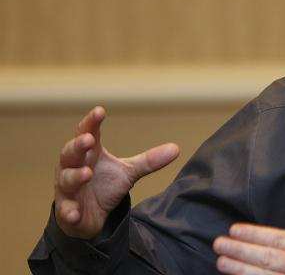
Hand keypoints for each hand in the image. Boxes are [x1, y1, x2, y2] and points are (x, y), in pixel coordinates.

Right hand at [54, 106, 179, 239]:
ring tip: (87, 174)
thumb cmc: (104, 185)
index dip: (92, 122)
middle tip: (89, 140)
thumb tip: (176, 148)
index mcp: (90, 153)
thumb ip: (149, 160)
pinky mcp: (67, 209)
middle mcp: (73, 166)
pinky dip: (69, 211)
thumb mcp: (128, 172)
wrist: (89, 215)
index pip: (88, 132)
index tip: (100, 111)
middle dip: (78, 145)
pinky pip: (66, 210)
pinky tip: (75, 214)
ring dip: (75, 176)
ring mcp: (67, 188)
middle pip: (71, 152)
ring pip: (66, 179)